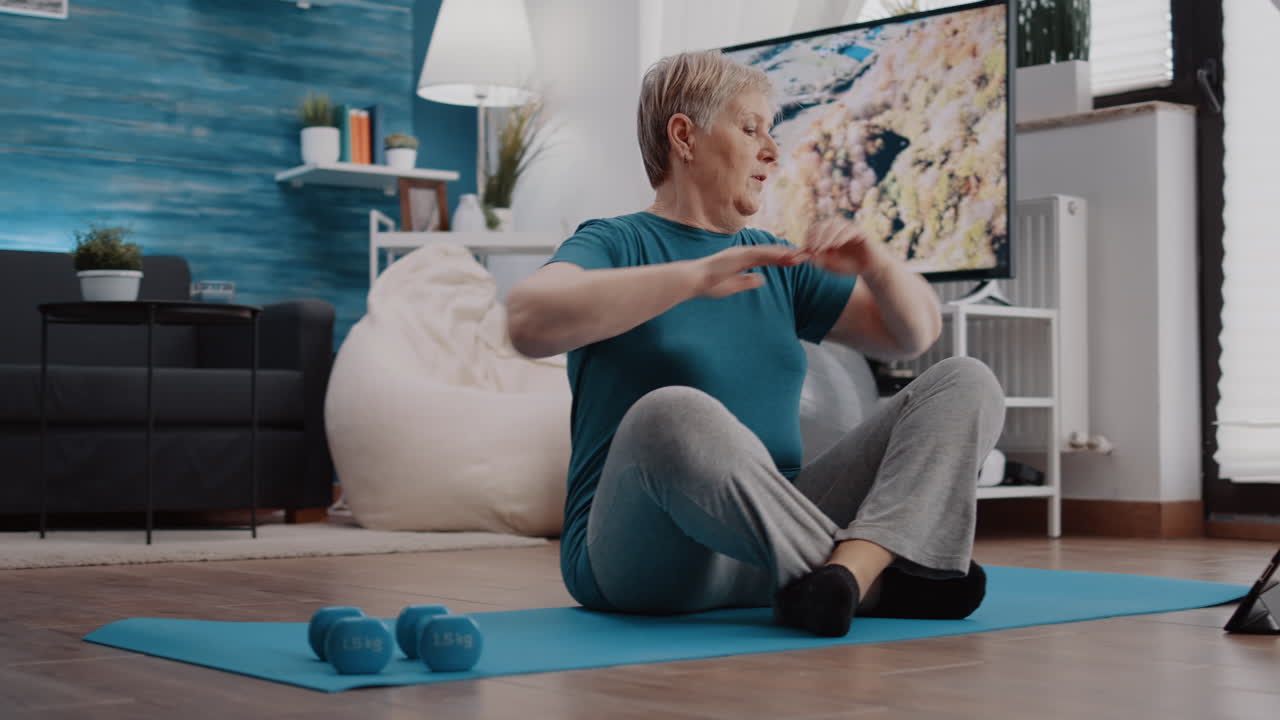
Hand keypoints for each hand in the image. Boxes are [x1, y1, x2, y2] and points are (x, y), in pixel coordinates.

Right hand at [690, 245, 809, 298]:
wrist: (693, 281)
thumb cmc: (707, 285)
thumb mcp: (732, 286)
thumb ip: (746, 282)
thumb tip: (761, 279)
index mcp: (740, 260)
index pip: (765, 259)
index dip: (780, 260)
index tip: (794, 261)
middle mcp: (742, 253)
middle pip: (768, 253)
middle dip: (786, 255)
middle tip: (804, 256)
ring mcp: (740, 253)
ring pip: (766, 252)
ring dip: (783, 253)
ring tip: (799, 256)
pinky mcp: (738, 255)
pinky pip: (759, 254)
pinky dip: (773, 254)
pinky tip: (785, 255)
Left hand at [803, 217, 889, 277]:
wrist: (871, 269)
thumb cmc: (850, 267)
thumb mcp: (830, 266)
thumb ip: (819, 261)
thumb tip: (806, 256)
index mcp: (829, 234)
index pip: (816, 229)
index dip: (809, 238)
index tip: (806, 250)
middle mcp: (839, 228)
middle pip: (824, 224)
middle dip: (816, 236)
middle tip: (812, 249)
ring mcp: (849, 228)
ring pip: (836, 225)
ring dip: (827, 237)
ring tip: (822, 248)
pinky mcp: (860, 231)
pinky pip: (850, 229)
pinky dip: (841, 236)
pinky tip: (836, 245)